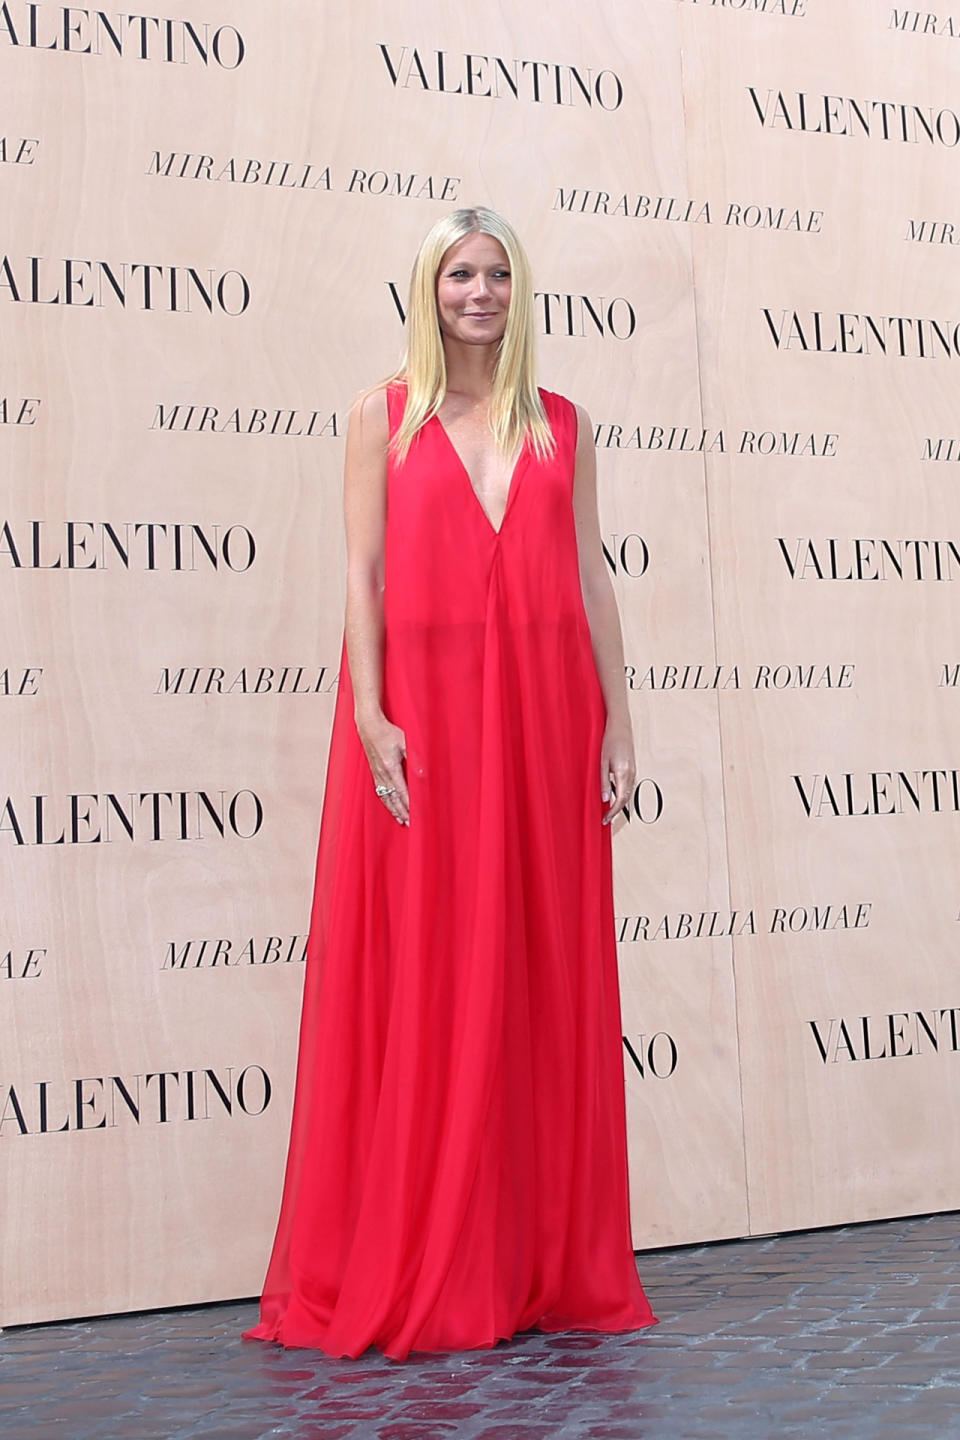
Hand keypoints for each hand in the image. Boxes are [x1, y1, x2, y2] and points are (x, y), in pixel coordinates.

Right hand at [356, 711, 408, 825]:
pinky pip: (380, 792)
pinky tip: (390, 806)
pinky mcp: (374, 772)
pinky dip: (386, 802)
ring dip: (393, 809)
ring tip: (401, 819)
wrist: (368, 726)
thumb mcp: (405, 742)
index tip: (416, 813)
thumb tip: (422, 772)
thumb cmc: (388, 732)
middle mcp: (382, 773)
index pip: (402, 791)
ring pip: (385, 797)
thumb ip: (414, 757)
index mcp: (390, 767)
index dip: (409, 804)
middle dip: (402, 811)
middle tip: (410, 823)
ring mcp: (377, 774)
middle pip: (393, 798)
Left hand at [600, 719, 634, 825]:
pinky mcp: (632, 769)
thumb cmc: (609, 741)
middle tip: (605, 820)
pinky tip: (614, 799)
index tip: (605, 820)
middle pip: (626, 799)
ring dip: (619, 805)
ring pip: (628, 794)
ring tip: (608, 813)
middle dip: (616, 812)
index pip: (620, 799)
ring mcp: (633, 771)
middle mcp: (631, 774)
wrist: (620, 727)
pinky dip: (622, 796)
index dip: (613, 812)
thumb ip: (604, 782)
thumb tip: (605, 800)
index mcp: (623, 773)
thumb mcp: (601, 762)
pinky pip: (628, 787)